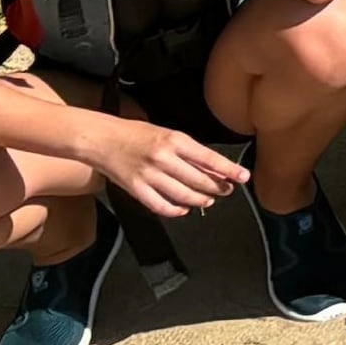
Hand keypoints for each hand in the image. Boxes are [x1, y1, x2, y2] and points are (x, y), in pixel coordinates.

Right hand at [93, 108, 254, 217]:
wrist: (102, 139)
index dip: (229, 170)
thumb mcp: (168, 134)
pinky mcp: (135, 189)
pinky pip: (159, 205)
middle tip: (226, 191)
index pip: (209, 159)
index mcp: (175, 141)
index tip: (243, 177)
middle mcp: (164, 158)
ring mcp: (149, 175)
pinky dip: (174, 210)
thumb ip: (189, 151)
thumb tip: (214, 168)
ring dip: (199, 201)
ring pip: (182, 195)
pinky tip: (182, 210)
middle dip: (217, 188)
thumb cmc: (136, 134)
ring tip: (207, 201)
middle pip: (198, 180)